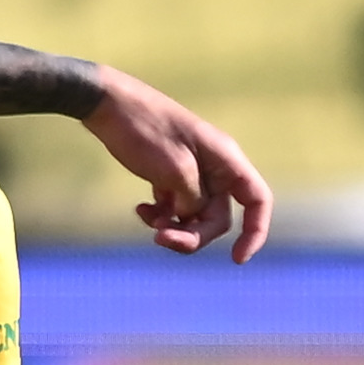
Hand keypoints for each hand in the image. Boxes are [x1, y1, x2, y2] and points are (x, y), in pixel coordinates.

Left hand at [82, 67, 271, 263]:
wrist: (106, 104)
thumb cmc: (143, 129)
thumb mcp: (173, 171)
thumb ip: (192, 200)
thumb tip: (194, 217)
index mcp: (226, 159)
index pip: (257, 200)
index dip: (255, 232)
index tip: (236, 260)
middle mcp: (214, 167)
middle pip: (218, 217)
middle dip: (193, 234)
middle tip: (160, 238)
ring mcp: (191, 171)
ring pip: (194, 216)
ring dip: (174, 227)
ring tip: (148, 221)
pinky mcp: (168, 175)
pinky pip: (174, 208)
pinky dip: (160, 215)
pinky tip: (141, 210)